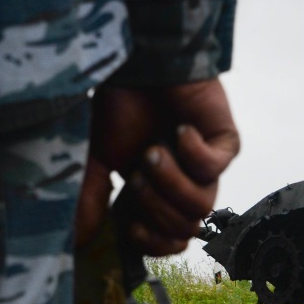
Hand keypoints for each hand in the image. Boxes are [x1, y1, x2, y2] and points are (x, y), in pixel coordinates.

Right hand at [77, 79, 240, 254]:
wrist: (139, 59)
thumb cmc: (118, 103)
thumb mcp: (91, 156)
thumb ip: (87, 196)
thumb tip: (79, 239)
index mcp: (155, 193)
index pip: (169, 240)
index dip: (155, 243)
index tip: (132, 225)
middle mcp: (182, 183)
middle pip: (186, 228)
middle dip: (157, 207)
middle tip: (138, 175)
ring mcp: (205, 165)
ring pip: (202, 205)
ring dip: (171, 182)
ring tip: (154, 151)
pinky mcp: (224, 142)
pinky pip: (215, 168)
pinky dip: (192, 152)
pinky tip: (179, 129)